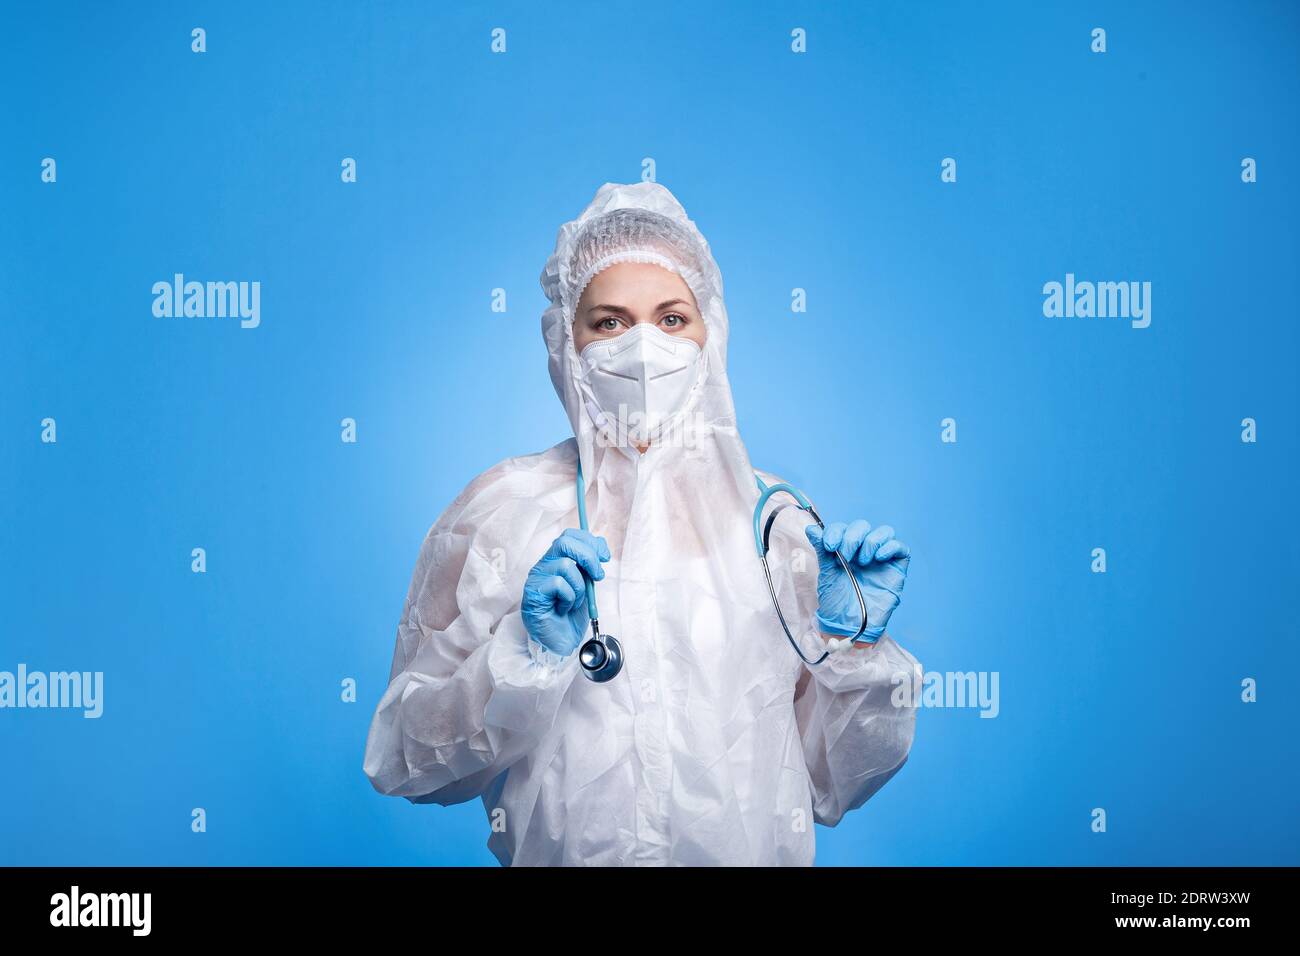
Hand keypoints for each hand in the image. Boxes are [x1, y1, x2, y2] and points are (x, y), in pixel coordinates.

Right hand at [521, 529, 610, 656]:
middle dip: (588, 557)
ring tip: (575, 602)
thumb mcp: (586, 584)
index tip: (605, 557)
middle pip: (565, 541)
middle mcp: (544, 565)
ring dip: (579, 586)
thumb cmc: (571, 613)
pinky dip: (569, 598)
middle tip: (598, 576)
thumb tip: (600, 545)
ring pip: (565, 565)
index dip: (590, 541)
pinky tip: (564, 609)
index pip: (569, 535)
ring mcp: (537, 578)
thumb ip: (589, 565)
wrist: (561, 640)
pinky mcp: (534, 592)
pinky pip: (559, 585)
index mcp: (556, 560)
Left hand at [804, 520, 909, 641]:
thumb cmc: (837, 601)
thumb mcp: (827, 573)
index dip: (837, 531)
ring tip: (862, 562)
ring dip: (871, 541)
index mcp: (846, 549)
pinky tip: (878, 558)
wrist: (849, 623)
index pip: (844, 528)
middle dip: (852, 537)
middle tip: (846, 557)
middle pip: (863, 526)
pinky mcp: (897, 567)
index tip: (830, 546)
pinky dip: (889, 547)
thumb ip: (822, 549)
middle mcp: (864, 550)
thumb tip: (812, 528)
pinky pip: (900, 547)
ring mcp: (882, 558)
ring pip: (884, 532)